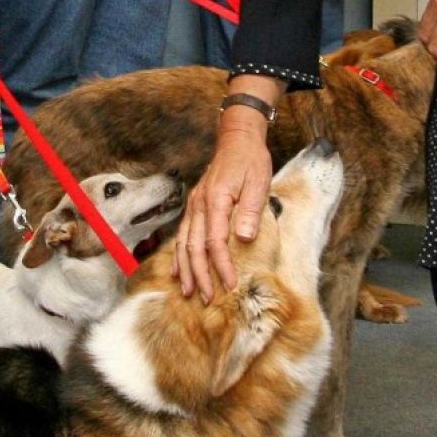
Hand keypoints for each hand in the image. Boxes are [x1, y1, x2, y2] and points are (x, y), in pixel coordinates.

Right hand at [173, 115, 272, 302]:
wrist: (237, 139)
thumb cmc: (251, 160)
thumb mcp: (258, 181)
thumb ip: (251, 210)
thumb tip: (244, 238)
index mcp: (216, 199)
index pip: (215, 241)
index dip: (221, 265)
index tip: (230, 285)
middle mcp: (200, 204)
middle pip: (195, 246)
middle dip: (200, 275)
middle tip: (207, 298)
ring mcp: (194, 205)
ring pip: (184, 242)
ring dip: (186, 269)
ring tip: (188, 292)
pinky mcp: (195, 205)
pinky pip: (182, 233)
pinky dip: (178, 254)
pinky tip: (177, 270)